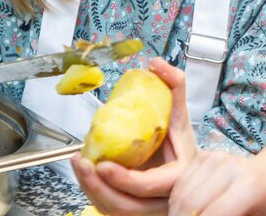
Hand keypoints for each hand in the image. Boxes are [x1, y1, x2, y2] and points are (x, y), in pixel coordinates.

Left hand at [73, 58, 198, 214]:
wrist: (186, 169)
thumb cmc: (182, 144)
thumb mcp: (181, 114)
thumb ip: (175, 87)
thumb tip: (157, 64)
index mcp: (177, 178)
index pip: (149, 186)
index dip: (125, 180)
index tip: (103, 165)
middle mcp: (163, 200)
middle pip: (126, 205)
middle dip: (99, 188)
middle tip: (84, 163)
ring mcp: (148, 209)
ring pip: (115, 210)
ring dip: (92, 190)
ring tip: (79, 165)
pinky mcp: (134, 209)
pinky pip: (110, 208)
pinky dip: (94, 192)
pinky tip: (86, 173)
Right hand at [168, 151, 265, 215]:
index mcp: (250, 186)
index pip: (211, 215)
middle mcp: (231, 166)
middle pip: (190, 203)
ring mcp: (216, 157)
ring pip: (181, 193)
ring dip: (177, 212)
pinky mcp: (204, 155)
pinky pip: (180, 183)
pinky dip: (178, 201)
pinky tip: (190, 211)